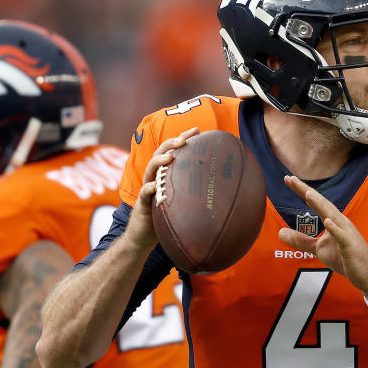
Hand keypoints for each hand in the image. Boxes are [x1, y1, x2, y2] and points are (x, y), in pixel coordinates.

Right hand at [125, 127, 199, 249]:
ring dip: (160, 161)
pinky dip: (149, 188)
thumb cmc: (167, 218)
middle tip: (183, 139)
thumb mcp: (184, 202)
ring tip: (171, 156)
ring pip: (151, 169)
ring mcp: (147, 189)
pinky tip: (155, 186)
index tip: (197, 130)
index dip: (183, 138)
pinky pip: (144, 193)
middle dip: (171, 143)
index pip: (174, 151)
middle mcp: (155, 177)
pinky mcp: (142, 204)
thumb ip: (197, 192)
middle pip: (161, 154)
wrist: (145, 237)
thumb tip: (226, 188)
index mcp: (165, 174)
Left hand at [278, 175, 367, 297]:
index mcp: (332, 221)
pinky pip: (342, 236)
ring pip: (332, 215)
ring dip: (320, 204)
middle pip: (322, 204)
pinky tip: (327, 221)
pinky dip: (335, 228)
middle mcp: (340, 222)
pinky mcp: (351, 246)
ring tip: (308, 194)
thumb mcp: (319, 249)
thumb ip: (301, 240)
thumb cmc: (345, 258)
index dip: (302, 190)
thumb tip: (280, 233)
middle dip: (306, 191)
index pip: (315, 203)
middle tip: (291, 179)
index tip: (288, 179)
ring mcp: (347, 233)